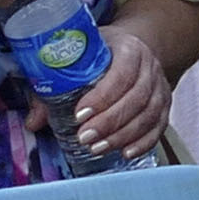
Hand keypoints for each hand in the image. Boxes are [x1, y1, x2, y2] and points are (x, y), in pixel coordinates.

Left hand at [58, 23, 173, 159]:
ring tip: (98, 147)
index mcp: (129, 49)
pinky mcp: (165, 105)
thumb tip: (33, 121)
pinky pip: (159, 127)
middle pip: (136, 99)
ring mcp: (160, 87)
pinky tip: (125, 152)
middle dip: (110, 122)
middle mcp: (150, 67)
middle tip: (85, 138)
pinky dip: (143, 142)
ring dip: (123, 135)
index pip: (121, 74)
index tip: (79, 115)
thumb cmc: (102, 53)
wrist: (134, 48)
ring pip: (149, 115)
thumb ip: (55, 85)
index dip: (102, 97)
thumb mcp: (78, 57)